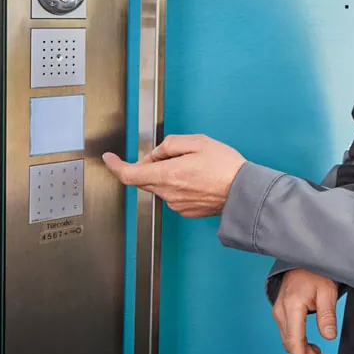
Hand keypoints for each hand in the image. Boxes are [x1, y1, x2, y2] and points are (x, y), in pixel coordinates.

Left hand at [103, 134, 245, 217]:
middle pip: (144, 179)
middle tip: (169, 154)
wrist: (244, 193)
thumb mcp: (199, 142)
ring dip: (167, 175)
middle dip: (149, 165)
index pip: (129, 174)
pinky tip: (198, 179)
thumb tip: (159, 152)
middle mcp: (168, 192)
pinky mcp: (186, 210)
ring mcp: (177, 204)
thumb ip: (172, 143)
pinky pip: (173, 195)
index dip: (115, 166)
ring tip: (194, 167)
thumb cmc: (226, 168)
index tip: (109, 159)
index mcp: (168, 174)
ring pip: (160, 186)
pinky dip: (179, 185)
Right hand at [273, 269, 338, 353]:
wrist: (302, 259)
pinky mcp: (283, 313)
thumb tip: (329, 337)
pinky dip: (302, 345)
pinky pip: (291, 334)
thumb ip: (327, 314)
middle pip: (293, 344)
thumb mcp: (327, 291)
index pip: (295, 340)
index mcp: (292, 307)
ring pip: (291, 341)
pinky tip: (315, 350)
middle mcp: (281, 312)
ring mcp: (280, 313)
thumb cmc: (316, 272)